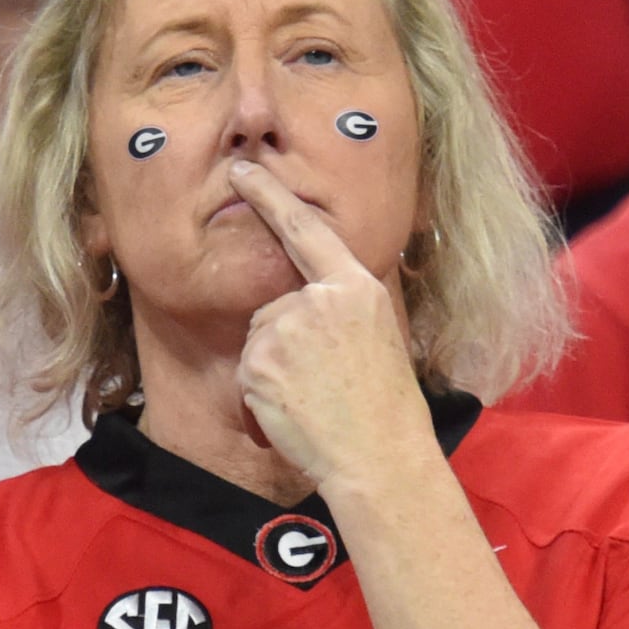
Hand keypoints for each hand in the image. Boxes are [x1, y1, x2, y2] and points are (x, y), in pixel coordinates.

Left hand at [227, 161, 436, 494]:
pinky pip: (247, 371)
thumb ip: (340, 308)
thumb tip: (302, 303)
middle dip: (284, 342)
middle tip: (323, 383)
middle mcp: (319, 299)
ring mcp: (287, 328)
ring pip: (259, 339)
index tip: (244, 171)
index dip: (272, 197)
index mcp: (356, 288)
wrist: (380, 458)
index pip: (306, 231)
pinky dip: (260, 394)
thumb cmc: (385, 409)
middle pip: (274, 306)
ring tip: (314, 400)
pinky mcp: (260, 361)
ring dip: (272, 369)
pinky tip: (293, 411)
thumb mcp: (377, 337)